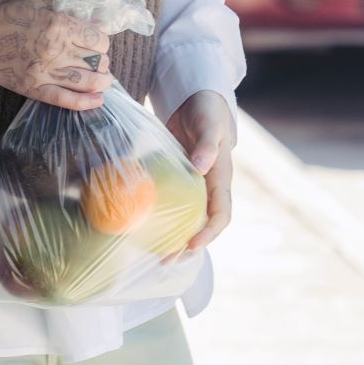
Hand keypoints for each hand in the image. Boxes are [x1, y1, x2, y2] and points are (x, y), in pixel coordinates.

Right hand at [0, 0, 112, 108]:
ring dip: (101, 82)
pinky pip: (64, 99)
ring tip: (103, 80)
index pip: (98, 40)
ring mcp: (44, 71)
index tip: (96, 43)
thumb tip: (94, 24)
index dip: (102, 42)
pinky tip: (98, 101)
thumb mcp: (41, 2)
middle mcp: (55, 49)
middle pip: (97, 61)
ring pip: (87, 82)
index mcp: (59, 24)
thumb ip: (68, 12)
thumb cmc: (7, 14)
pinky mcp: (32, 88)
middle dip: (102, 62)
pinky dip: (84, 103)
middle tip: (98, 61)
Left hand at [165, 90, 235, 249]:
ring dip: (172, 238)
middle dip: (187, 246)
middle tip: (166, 261)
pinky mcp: (178, 181)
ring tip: (153, 255)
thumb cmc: (207, 113)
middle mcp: (209, 187)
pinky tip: (141, 227)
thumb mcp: (209, 125)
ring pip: (186, 218)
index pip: (221, 213)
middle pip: (202, 224)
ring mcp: (194, 186)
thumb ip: (207, 145)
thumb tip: (200, 166)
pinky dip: (160, 218)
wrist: (197, 103)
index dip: (209, 232)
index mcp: (221, 178)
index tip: (192, 245)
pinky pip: (170, 204)